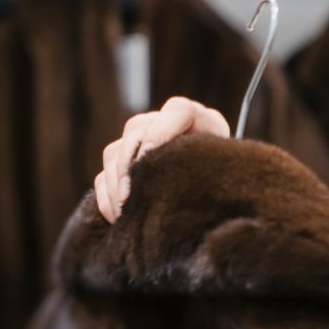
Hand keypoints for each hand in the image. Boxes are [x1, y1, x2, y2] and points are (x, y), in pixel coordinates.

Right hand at [93, 95, 230, 223]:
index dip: (160, 133)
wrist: (209, 176)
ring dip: (115, 184)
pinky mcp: (122, 160)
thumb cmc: (220, 170)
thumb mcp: (225, 164)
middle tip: (130, 195)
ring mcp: (136, 139)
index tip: (148, 157)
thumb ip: (214, 163)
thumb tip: (195, 186)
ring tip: (124, 211)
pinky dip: (107, 197)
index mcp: (191, 115)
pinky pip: (104, 176)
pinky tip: (118, 218)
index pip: (178, 111)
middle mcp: (158, 121)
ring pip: (114, 153)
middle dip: (129, 165)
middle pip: (135, 130)